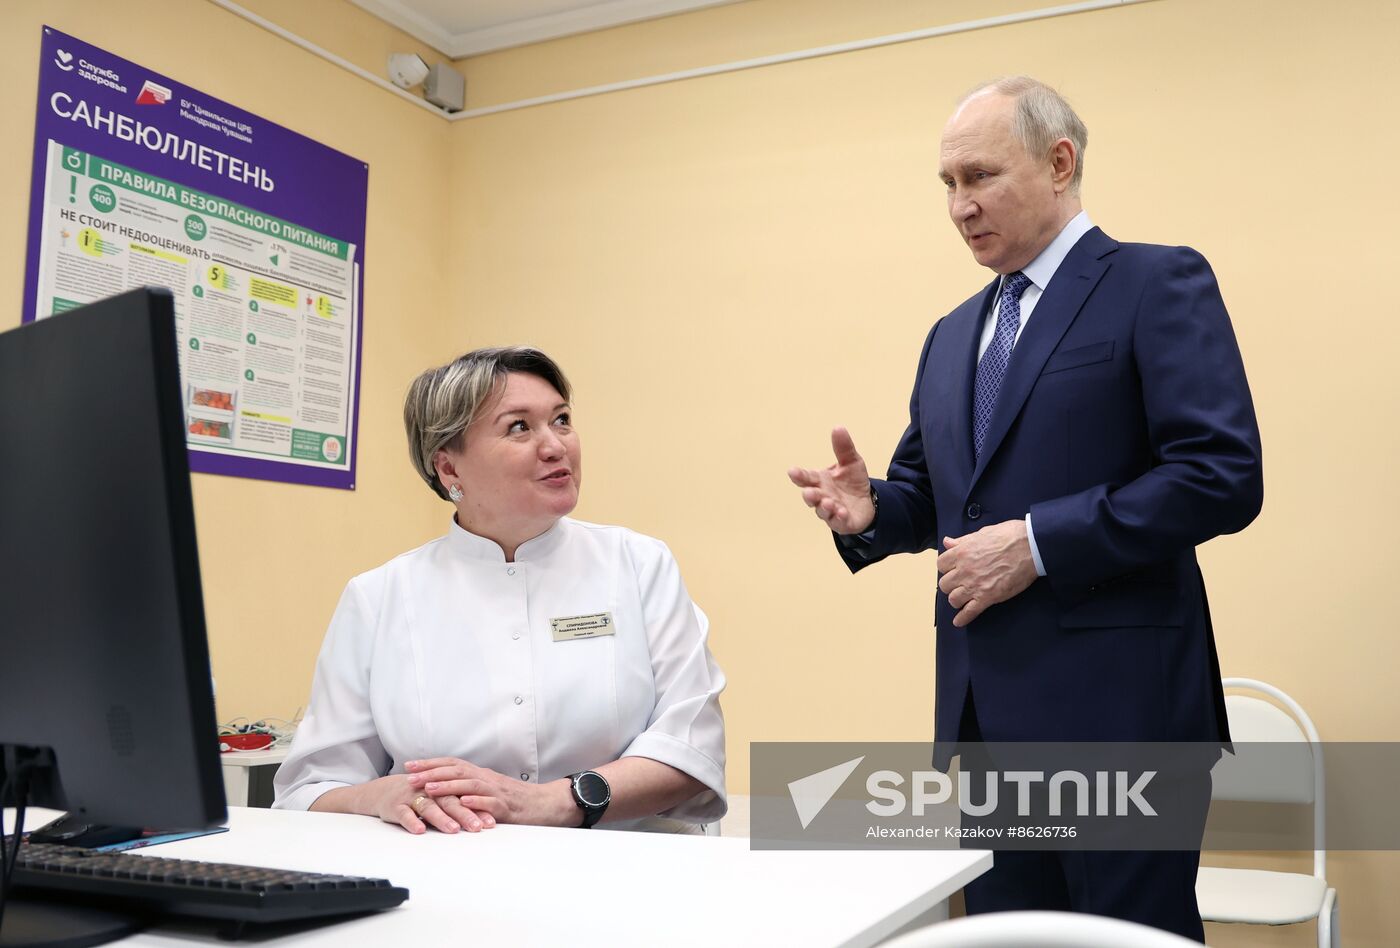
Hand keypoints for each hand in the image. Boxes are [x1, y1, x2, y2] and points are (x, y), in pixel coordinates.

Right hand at [351, 773, 494, 834]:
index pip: (464, 798)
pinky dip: (412, 821)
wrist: (385, 790)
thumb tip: (484, 819)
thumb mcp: (439, 798)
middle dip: (465, 814)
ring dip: (441, 818)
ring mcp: (412, 797)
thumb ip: (458, 806)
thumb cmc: (419, 796)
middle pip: (449, 801)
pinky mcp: (395, 806)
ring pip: (429, 807)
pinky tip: (420, 831)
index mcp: (443, 788)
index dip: (477, 809)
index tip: (490, 823)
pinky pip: (404, 814)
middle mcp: (430, 790)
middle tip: (477, 827)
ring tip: (453, 830)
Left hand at [406, 758, 575, 826]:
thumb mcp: (491, 790)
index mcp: (482, 775)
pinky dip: (476, 802)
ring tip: (430, 788)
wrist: (546, 804)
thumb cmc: (517, 800)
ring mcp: (497, 792)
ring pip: (470, 784)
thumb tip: (447, 789)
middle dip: (432, 773)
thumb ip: (472, 788)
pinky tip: (463, 803)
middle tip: (410, 776)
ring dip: (449, 785)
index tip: (410, 765)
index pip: (453, 764)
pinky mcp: (507, 807)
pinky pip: (491, 802)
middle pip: (457, 771)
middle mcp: (487, 779)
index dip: (431, 764)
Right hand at [788, 427, 876, 534]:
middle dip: (809, 495)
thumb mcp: (852, 462)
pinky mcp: (841, 522)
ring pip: (822, 511)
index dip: (799, 475)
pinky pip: (838, 522)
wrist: (866, 503)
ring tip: (829, 502)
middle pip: (811, 497)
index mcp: (820, 481)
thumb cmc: (852, 482)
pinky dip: (838, 518)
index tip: (792, 471)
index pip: (806, 477)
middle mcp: (821, 496)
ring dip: (824, 507)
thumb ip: (843, 448)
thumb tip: (838, 427)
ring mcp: (830, 511)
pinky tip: (842, 512)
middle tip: (809, 492)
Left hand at [936, 519, 1037, 626]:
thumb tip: (947, 542)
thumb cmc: (1009, 536)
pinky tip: (959, 622)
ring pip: (953, 599)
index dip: (946, 567)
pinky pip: (969, 612)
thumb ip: (962, 541)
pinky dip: (963, 618)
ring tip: (963, 598)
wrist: (1030, 546)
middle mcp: (964, 570)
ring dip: (957, 599)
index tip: (952, 569)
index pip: (941, 564)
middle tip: (959, 583)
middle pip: (945, 584)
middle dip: (951, 584)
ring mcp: (975, 585)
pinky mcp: (987, 597)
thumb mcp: (982, 533)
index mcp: (962, 552)